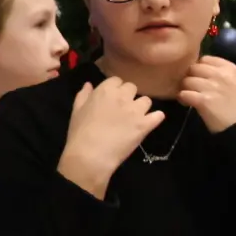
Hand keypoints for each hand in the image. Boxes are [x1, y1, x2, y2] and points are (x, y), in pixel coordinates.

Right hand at [57, 79, 166, 197]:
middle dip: (129, 96)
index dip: (115, 89)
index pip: (117, 80)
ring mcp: (136, 110)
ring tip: (134, 118)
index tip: (112, 99)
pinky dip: (155, 118)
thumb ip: (84, 95)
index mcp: (105, 90)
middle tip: (122, 109)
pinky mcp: (145, 124)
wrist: (90, 155)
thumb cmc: (80, 133)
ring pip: (146, 101)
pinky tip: (149, 123)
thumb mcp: (76, 111)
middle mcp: (123, 96)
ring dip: (141, 107)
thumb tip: (89, 84)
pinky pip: (159, 115)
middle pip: (133, 88)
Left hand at [179, 47, 235, 133]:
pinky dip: (183, 98)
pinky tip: (187, 103)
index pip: (206, 59)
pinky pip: (184, 93)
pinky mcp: (202, 101)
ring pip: (187, 80)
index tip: (204, 78)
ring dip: (186, 88)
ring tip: (190, 96)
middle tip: (194, 87)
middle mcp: (221, 75)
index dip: (202, 68)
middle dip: (192, 77)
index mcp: (231, 68)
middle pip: (194, 68)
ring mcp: (211, 87)